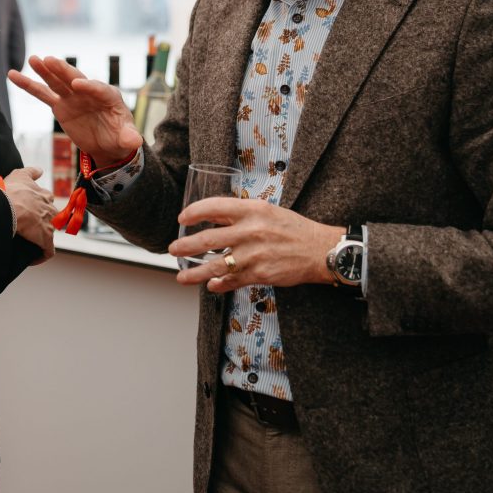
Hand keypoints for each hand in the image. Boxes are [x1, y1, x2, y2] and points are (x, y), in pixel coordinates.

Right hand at [3, 166, 55, 262]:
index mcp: (44, 195)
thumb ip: (31, 171)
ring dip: (41, 238)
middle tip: (27, 227)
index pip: (46, 200)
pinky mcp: (46, 239)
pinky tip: (32, 259)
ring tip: (28, 243)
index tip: (31, 210)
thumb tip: (40, 170)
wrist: (7, 206)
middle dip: (42, 221)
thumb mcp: (20, 174)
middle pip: (51, 216)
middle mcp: (50, 209)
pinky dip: (41, 256)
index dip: (39, 205)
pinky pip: (47, 252)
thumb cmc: (11, 191)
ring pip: (50, 233)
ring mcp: (49, 224)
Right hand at [8, 56, 141, 167]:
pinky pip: (42, 94)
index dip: (89, 86)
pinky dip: (28, 85)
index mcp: (108, 97)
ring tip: (33, 59)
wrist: (108, 143)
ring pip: (57, 82)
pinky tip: (13, 75)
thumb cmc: (120, 136)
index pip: (99, 89)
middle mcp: (89, 92)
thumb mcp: (127, 138)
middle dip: (64, 70)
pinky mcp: (60, 105)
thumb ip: (129, 137)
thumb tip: (135, 141)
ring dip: (45, 71)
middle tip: (51, 60)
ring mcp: (72, 97)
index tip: (78, 84)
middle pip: (76, 79)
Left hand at [168, 198, 345, 292]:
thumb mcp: (267, 211)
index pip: (214, 207)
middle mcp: (251, 231)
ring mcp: (254, 254)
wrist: (319, 250)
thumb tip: (212, 219)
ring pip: (216, 266)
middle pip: (208, 239)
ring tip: (182, 276)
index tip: (182, 218)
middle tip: (173, 249)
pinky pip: (232, 281)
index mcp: (252, 210)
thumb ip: (241, 215)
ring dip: (195, 272)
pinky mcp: (260, 274)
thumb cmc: (293, 229)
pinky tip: (210, 286)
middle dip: (186, 246)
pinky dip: (219, 285)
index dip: (194, 213)